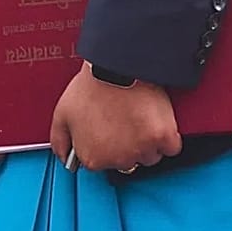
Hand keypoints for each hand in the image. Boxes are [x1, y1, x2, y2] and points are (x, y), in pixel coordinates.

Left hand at [51, 62, 181, 172]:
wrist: (117, 67)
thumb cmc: (91, 88)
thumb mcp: (61, 115)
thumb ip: (60, 142)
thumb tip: (65, 158)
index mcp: (92, 157)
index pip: (100, 163)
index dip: (102, 145)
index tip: (105, 131)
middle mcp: (119, 159)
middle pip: (126, 162)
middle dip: (124, 145)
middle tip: (121, 121)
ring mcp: (143, 150)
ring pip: (149, 156)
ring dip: (146, 143)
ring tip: (136, 118)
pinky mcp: (164, 138)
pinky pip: (170, 148)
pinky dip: (166, 137)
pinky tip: (153, 122)